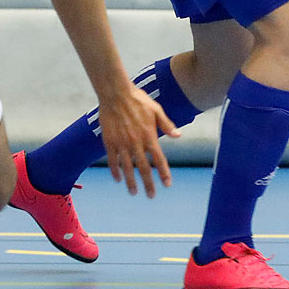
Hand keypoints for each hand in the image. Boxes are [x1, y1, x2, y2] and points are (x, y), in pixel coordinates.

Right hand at [94, 83, 179, 198]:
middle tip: (151, 196)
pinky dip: (115, 171)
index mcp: (149, 135)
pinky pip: (112, 160)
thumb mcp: (156, 110)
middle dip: (148, 184)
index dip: (164, 173)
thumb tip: (178, 136)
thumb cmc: (138, 99)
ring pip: (127, 168)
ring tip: (134, 192)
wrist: (115, 93)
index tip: (167, 184)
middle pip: (143, 168)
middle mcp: (136, 142)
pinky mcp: (109, 141)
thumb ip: (167, 125)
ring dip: (131, 182)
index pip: (158, 159)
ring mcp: (121, 143)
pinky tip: (118, 179)